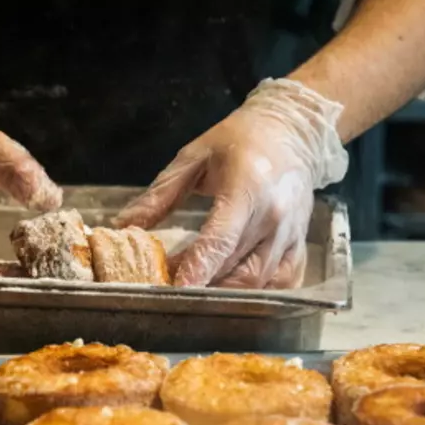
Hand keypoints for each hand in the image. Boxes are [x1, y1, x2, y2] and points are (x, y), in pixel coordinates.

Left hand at [115, 79, 346, 288]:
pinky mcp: (301, 246)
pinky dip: (255, 293)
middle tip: (168, 284)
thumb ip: (159, 195)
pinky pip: (282, 283)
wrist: (293, 132)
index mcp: (247, 190)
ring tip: (194, 287)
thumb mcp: (193, 157)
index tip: (175, 290)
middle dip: (200, 284)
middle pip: (236, 269)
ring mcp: (291, 235)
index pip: (220, 240)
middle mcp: (274, 218)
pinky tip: (231, 289)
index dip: (197, 269)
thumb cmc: (239, 140)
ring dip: (224, 292)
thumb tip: (124, 225)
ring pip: (258, 283)